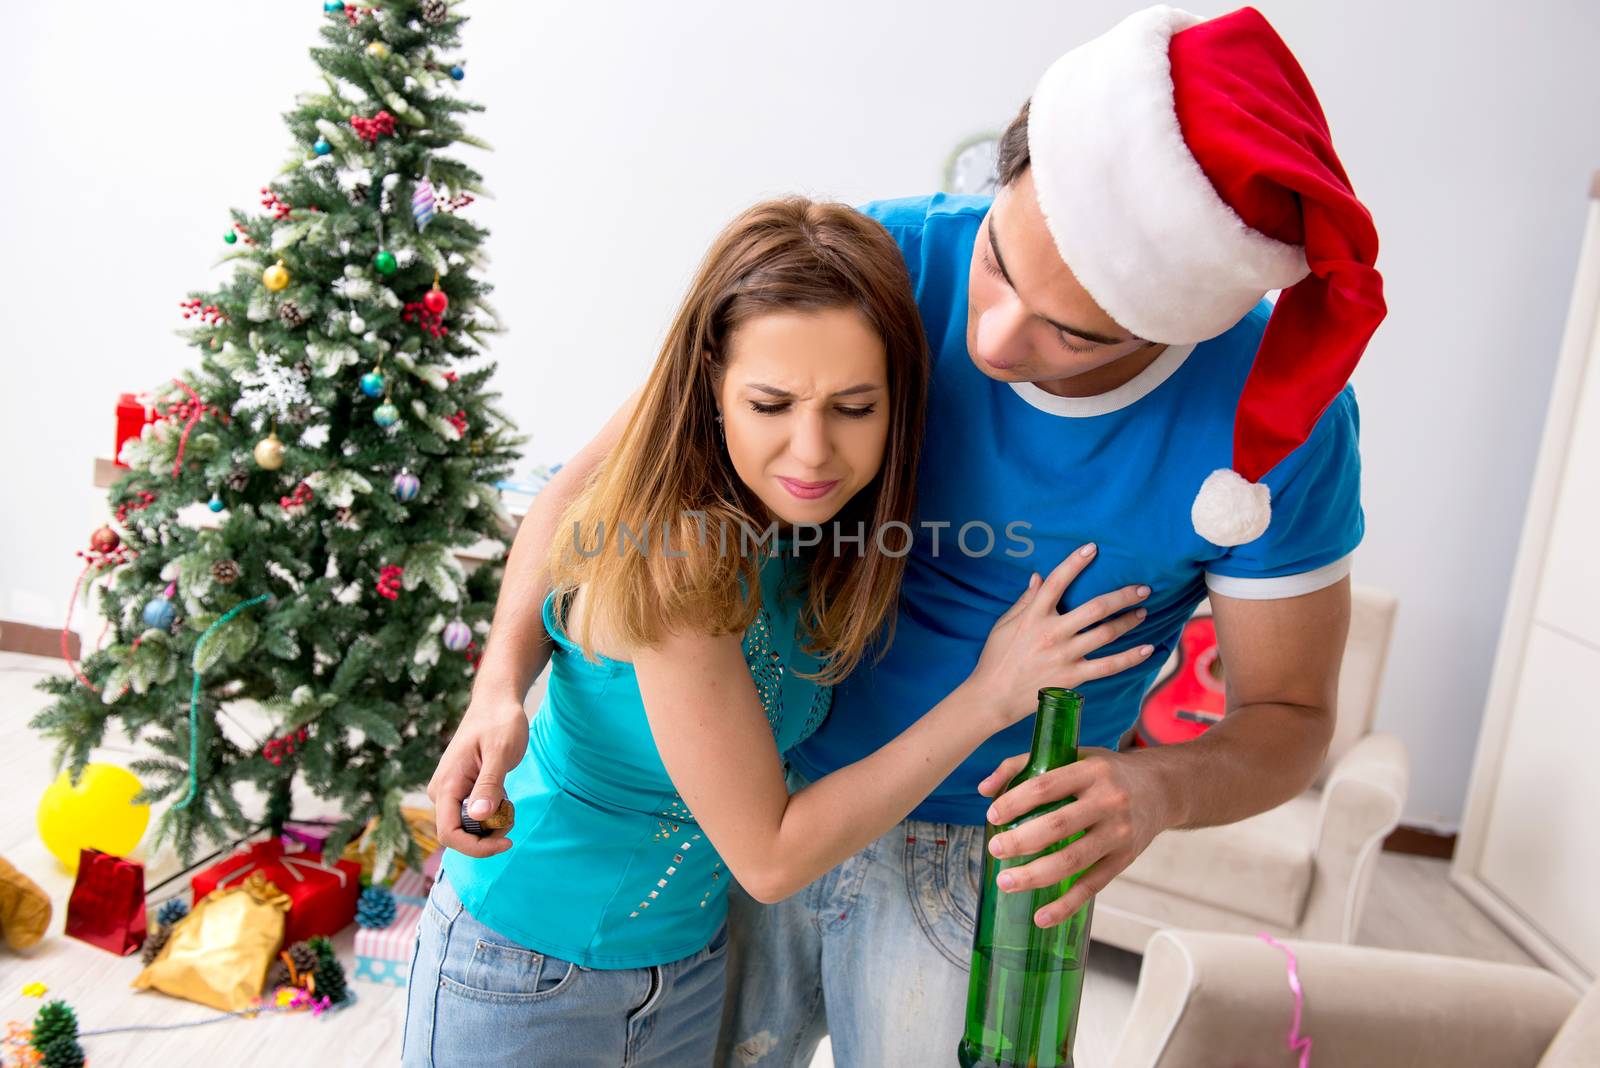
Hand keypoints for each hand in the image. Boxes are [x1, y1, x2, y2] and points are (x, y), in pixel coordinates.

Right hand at [427, 692, 528, 857]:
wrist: (496, 702)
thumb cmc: (500, 722)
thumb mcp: (500, 753)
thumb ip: (490, 785)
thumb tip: (479, 817)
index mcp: (446, 785)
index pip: (449, 833)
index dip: (476, 847)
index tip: (506, 842)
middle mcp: (441, 792)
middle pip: (458, 834)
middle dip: (487, 837)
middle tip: (512, 817)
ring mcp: (450, 791)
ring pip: (467, 827)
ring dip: (491, 827)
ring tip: (510, 804)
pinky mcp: (460, 790)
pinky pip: (472, 816)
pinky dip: (491, 815)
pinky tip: (504, 798)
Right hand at [967, 543, 1153, 729]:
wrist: (993, 697)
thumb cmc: (996, 658)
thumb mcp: (1004, 624)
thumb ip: (1024, 601)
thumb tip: (1037, 577)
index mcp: (1033, 616)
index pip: (1056, 582)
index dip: (1075, 563)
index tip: (1093, 548)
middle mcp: (1052, 633)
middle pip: (1095, 608)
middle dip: (1122, 596)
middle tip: (1142, 588)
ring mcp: (1065, 656)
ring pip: (1106, 634)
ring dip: (1129, 621)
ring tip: (1143, 612)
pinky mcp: (1073, 677)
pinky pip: (1108, 666)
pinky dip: (1130, 658)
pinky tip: (1148, 649)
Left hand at [977, 747, 1172, 926]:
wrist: (1162, 789)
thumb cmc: (1105, 772)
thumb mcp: (1072, 756)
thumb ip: (1024, 766)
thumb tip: (984, 790)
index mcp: (1091, 771)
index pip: (1046, 786)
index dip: (1016, 801)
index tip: (992, 815)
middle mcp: (1108, 802)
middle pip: (1058, 826)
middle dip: (1021, 841)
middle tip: (995, 850)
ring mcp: (1119, 833)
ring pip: (1073, 861)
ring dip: (1035, 876)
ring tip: (1006, 883)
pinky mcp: (1125, 859)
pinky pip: (1092, 885)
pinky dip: (1066, 905)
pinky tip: (1041, 917)